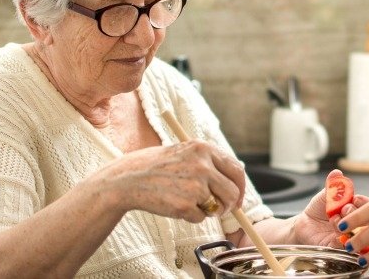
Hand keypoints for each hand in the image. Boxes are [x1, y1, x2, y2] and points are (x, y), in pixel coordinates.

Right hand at [99, 140, 246, 221]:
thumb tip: (235, 181)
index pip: (237, 170)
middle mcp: (203, 165)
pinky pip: (200, 218)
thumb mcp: (186, 152)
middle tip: (219, 209)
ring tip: (189, 202)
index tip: (238, 198)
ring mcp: (194, 186)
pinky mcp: (185, 205)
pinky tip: (174, 205)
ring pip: (217, 207)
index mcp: (204, 149)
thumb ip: (209, 162)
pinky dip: (191, 217)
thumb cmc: (157, 166)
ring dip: (208, 210)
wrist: (128, 178)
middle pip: (232, 192)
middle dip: (229, 205)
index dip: (240, 187)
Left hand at [291, 170, 368, 247]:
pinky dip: (340, 235)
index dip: (363, 203)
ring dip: (346, 223)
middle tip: (343, 208)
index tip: (354, 198)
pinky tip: (333, 228)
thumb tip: (337, 172)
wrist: (304, 224)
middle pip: (368, 221)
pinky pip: (346, 245)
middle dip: (354, 212)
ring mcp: (350, 237)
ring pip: (357, 233)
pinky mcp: (340, 249)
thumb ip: (333, 185)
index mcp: (357, 210)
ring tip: (334, 218)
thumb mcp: (325, 195)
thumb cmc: (318, 209)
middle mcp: (357, 224)